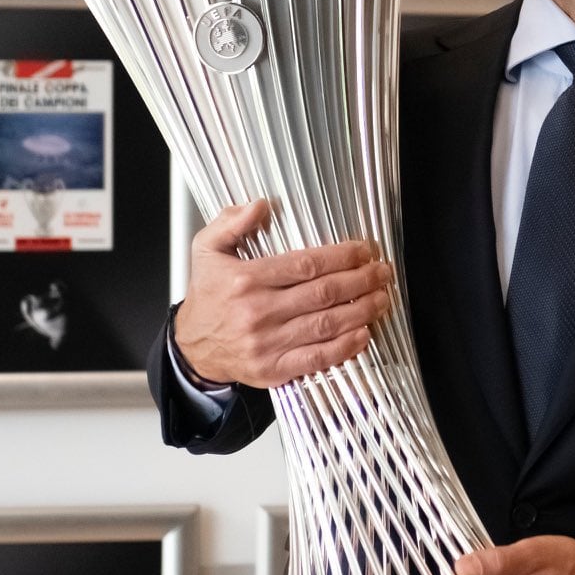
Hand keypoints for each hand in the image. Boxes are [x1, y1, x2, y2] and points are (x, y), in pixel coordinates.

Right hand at [173, 199, 393, 386]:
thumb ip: (231, 222)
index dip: (341, 257)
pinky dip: (344, 348)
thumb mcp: (206, 249)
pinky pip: (316, 358)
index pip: (305, 265)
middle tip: (382, 272)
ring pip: (326, 325)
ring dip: (361, 311)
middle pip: (323, 294)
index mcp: (245, 280)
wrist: (192, 346)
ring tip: (382, 298)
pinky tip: (364, 334)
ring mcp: (267, 343)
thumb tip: (260, 205)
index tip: (363, 251)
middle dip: (360, 281)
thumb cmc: (208, 295)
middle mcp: (258, 312)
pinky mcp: (273, 369)